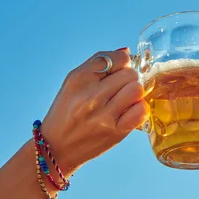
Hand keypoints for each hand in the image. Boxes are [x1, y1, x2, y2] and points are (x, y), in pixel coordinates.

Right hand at [41, 49, 148, 175]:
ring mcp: (103, 115)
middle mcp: (90, 96)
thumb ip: (98, 64)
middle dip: (128, 79)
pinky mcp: (115, 132)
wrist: (56, 147)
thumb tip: (127, 51)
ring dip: (134, 93)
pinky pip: (141, 111)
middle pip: (129, 74)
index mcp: (78, 79)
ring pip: (137, 90)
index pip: (116, 58)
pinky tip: (129, 111)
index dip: (122, 63)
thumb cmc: (66, 112)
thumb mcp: (72, 83)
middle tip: (120, 88)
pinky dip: (139, 109)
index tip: (116, 72)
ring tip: (125, 99)